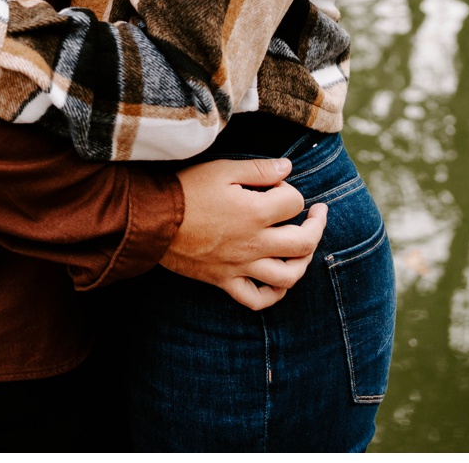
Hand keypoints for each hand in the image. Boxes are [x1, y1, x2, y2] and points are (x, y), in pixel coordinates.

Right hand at [165, 157, 330, 311]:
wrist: (151, 221)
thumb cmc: (186, 190)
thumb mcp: (224, 169)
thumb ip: (261, 169)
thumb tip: (289, 167)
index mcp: (256, 212)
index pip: (296, 203)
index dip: (291, 191)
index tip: (276, 186)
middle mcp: (253, 243)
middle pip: (304, 243)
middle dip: (317, 225)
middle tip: (317, 214)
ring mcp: (240, 266)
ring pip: (287, 277)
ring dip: (303, 263)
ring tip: (303, 248)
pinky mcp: (224, 281)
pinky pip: (256, 300)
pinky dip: (274, 295)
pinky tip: (278, 281)